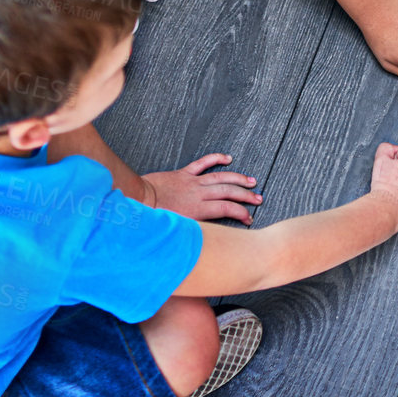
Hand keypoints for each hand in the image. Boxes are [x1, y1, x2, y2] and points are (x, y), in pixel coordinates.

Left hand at [141, 153, 262, 223]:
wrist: (139, 199)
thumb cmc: (154, 217)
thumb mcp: (176, 229)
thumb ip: (193, 230)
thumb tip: (205, 238)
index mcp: (198, 210)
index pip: (227, 209)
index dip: (241, 212)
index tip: (249, 218)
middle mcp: (199, 194)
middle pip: (229, 192)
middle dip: (246, 196)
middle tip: (258, 198)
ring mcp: (193, 182)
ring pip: (221, 178)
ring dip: (238, 179)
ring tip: (251, 181)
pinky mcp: (184, 173)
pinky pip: (203, 163)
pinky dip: (216, 159)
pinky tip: (228, 158)